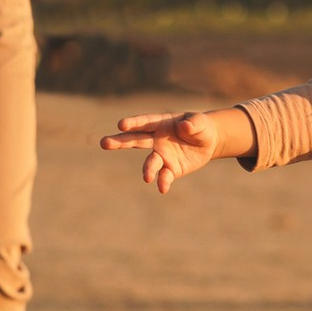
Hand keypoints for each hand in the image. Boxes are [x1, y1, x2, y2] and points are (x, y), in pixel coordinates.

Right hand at [99, 107, 253, 192]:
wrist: (207, 142)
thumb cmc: (200, 127)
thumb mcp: (200, 122)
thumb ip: (193, 124)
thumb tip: (184, 126)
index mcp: (160, 123)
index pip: (144, 122)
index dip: (133, 123)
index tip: (121, 124)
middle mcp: (156, 139)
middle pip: (135, 140)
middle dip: (120, 142)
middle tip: (104, 143)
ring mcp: (162, 155)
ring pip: (151, 162)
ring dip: (148, 169)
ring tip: (147, 177)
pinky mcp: (170, 169)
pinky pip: (164, 176)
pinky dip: (163, 181)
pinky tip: (163, 188)